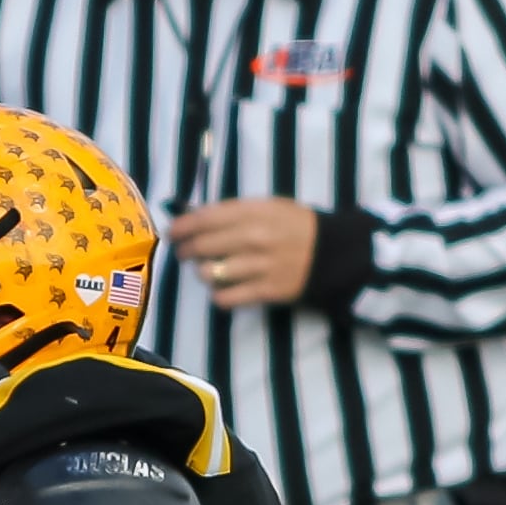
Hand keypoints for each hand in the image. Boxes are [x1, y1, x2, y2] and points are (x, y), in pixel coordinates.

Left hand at [169, 198, 319, 309]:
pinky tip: (221, 289)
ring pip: (210, 273)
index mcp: (253, 212)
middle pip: (202, 246)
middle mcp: (253, 238)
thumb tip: (196, 217)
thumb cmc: (296, 226)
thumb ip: (235, 212)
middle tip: (183, 253)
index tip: (172, 232)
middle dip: (185, 251)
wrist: (333, 253)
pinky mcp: (266, 291)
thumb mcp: (268, 206)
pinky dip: (218, 296)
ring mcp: (259, 266)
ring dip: (201, 273)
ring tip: (205, 270)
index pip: (204, 219)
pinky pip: (227, 298)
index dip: (182, 227)